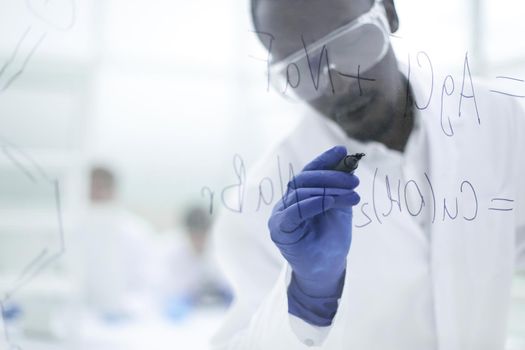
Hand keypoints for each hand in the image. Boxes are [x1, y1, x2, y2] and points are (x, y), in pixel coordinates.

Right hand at [268, 146, 359, 324]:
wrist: (327, 270)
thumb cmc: (331, 240)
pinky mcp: (279, 230)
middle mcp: (286, 202)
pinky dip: (313, 203)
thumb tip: (348, 159)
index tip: (341, 151)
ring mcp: (280, 215)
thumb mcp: (340, 207)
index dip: (323, 160)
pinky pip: (293, 212)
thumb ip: (340, 185)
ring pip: (300, 193)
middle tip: (355, 181)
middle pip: (303, 179)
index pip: (308, 172)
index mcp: (299, 195)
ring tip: (353, 194)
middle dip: (331, 176)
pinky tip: (332, 202)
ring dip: (329, 190)